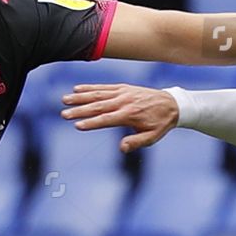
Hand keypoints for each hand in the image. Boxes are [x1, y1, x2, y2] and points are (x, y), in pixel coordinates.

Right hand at [60, 84, 178, 151]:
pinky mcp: (123, 88)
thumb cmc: (160, 123)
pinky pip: (104, 87)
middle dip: (80, 110)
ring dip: (80, 97)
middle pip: (98, 106)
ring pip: (98, 94)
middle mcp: (124, 102)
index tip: (77, 126)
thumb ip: (136, 142)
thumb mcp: (152, 137)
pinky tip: (77, 89)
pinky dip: (90, 87)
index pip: (106, 119)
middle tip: (64, 114)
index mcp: (129, 115)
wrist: (172, 104)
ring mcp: (122, 93)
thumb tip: (121, 148)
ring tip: (64, 100)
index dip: (91, 123)